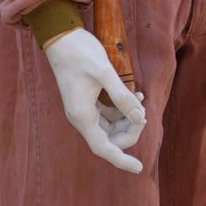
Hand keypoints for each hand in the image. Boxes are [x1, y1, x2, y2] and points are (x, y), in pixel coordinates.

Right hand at [43, 28, 146, 174]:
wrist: (61, 37)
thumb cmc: (79, 53)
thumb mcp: (104, 72)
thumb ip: (123, 96)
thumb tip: (139, 116)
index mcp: (82, 116)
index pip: (103, 148)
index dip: (121, 160)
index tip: (139, 168)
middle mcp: (82, 116)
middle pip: (110, 138)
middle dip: (130, 130)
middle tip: (144, 113)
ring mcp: (85, 108)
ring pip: (111, 126)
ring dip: (128, 119)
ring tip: (142, 100)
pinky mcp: (88, 99)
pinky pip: (109, 113)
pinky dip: (123, 108)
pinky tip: (136, 95)